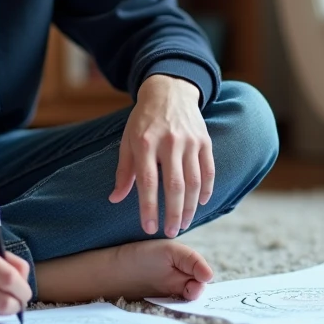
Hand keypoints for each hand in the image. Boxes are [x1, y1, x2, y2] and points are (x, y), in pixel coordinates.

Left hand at [109, 74, 214, 237]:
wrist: (170, 90)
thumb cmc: (144, 119)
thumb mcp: (127, 140)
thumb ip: (123, 170)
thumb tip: (115, 199)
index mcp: (145, 142)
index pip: (147, 181)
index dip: (148, 207)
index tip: (149, 228)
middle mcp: (169, 141)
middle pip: (174, 185)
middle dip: (173, 213)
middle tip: (170, 232)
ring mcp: (190, 140)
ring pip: (193, 181)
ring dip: (189, 207)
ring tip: (183, 223)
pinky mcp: (204, 140)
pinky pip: (208, 170)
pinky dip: (206, 189)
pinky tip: (201, 204)